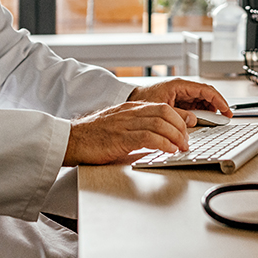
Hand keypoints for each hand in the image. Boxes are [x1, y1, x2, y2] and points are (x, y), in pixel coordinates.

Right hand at [63, 102, 192, 165]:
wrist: (70, 139)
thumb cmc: (92, 136)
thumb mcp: (119, 125)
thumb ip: (137, 126)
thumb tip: (157, 137)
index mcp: (131, 108)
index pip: (163, 106)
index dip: (179, 118)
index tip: (187, 129)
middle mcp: (130, 112)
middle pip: (165, 112)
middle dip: (181, 127)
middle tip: (186, 141)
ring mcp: (125, 124)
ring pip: (160, 123)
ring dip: (175, 136)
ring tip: (181, 147)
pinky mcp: (120, 138)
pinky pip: (148, 137)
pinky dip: (163, 143)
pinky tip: (169, 150)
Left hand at [127, 78, 231, 117]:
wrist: (131, 100)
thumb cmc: (142, 100)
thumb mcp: (161, 108)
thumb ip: (178, 114)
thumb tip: (194, 120)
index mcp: (179, 85)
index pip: (205, 90)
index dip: (218, 100)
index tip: (226, 110)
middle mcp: (182, 88)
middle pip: (206, 95)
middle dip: (217, 105)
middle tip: (225, 117)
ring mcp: (181, 95)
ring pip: (202, 101)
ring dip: (210, 110)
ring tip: (215, 121)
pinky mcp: (179, 102)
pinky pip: (195, 106)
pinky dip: (201, 113)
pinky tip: (204, 120)